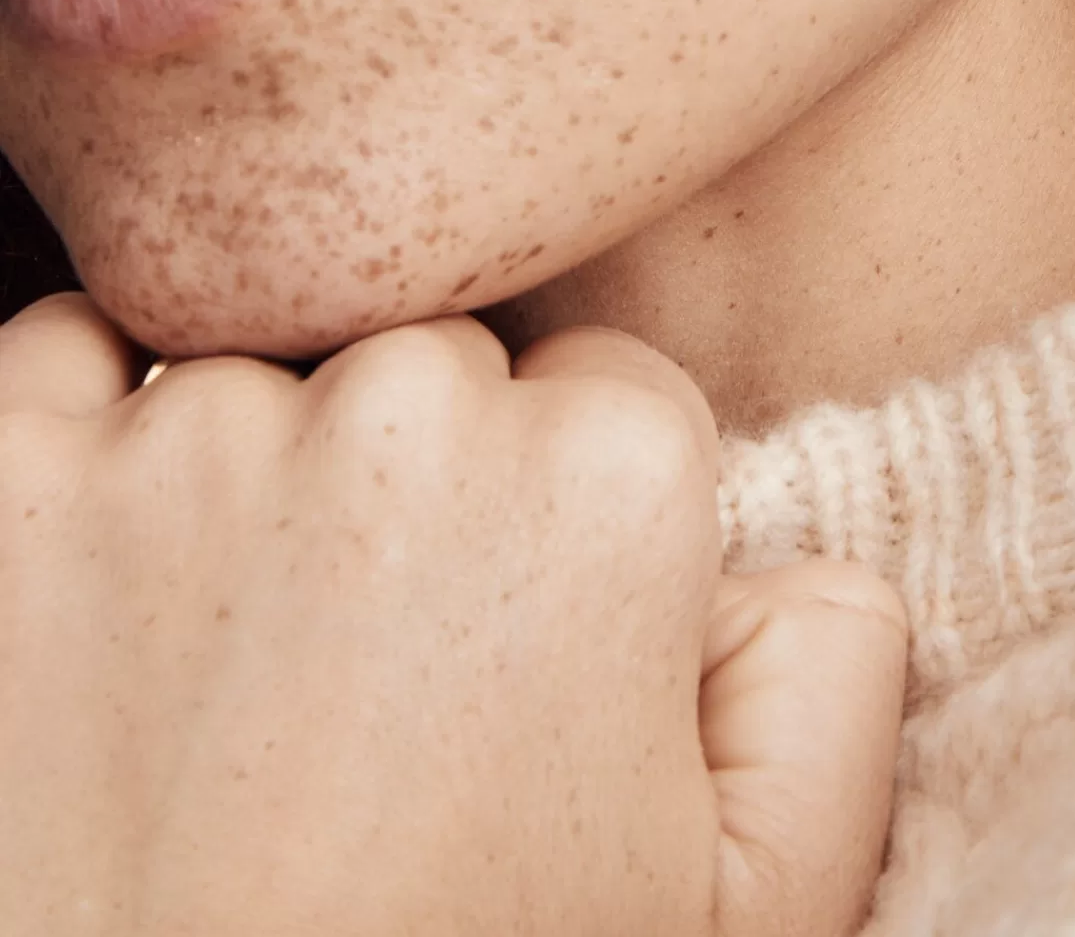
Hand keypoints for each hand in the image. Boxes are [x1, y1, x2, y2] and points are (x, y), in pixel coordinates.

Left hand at [0, 294, 905, 936]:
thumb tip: (800, 562)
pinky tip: (112, 611)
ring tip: (232, 701)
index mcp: (608, 483)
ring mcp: (194, 439)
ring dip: (256, 488)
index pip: (609, 404)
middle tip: (370, 704)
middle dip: (419, 500)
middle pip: (439, 374)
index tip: (513, 667)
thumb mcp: (746, 916)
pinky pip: (70, 356)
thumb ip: (830, 683)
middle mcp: (410, 409)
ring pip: (265, 376)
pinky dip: (90, 450)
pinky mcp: (6, 479)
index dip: (567, 541)